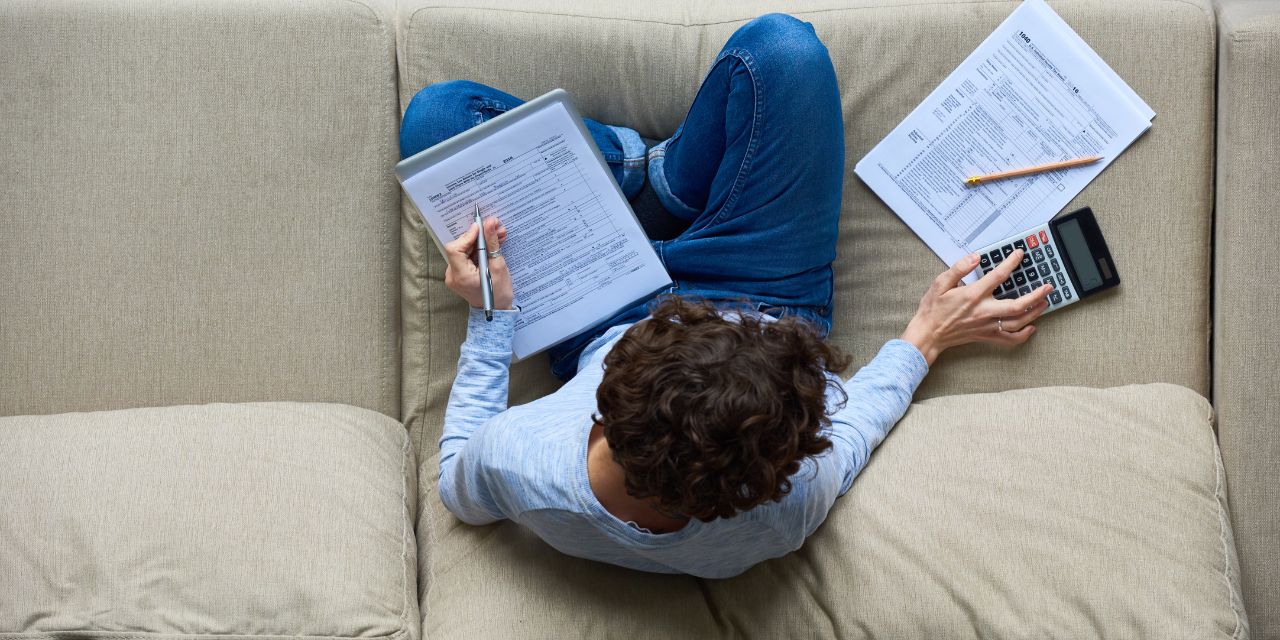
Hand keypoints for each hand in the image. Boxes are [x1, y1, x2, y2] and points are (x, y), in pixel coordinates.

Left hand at [443, 216, 512, 310]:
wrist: (497, 312)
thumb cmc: (499, 294)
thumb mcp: (498, 267)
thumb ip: (491, 244)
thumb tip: (490, 223)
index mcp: (461, 276)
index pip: (455, 249)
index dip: (467, 236)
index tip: (481, 228)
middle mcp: (453, 276)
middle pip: (460, 248)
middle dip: (478, 237)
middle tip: (496, 228)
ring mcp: (454, 276)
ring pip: (464, 251)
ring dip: (480, 242)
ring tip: (498, 236)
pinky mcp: (458, 274)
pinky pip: (466, 257)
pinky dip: (478, 250)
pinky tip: (491, 246)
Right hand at [900, 249, 1052, 364]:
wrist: (928, 333)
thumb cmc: (933, 309)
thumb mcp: (940, 283)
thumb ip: (959, 268)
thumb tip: (976, 257)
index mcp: (973, 295)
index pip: (998, 276)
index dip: (1011, 263)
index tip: (1019, 254)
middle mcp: (983, 311)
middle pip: (1017, 305)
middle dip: (1036, 295)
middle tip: (1048, 287)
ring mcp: (986, 325)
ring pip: (1018, 322)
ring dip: (1035, 312)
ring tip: (1045, 303)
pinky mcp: (986, 336)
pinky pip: (1009, 339)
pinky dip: (1023, 335)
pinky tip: (1031, 328)